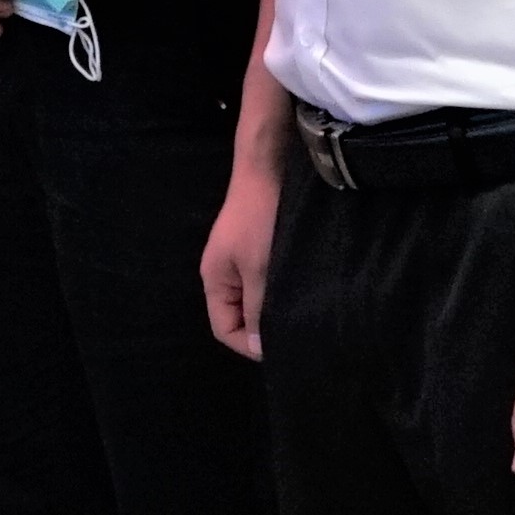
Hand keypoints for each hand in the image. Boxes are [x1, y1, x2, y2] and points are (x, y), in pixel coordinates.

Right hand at [202, 147, 281, 359]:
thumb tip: (259, 347)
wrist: (269, 166)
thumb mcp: (260, 269)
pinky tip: (299, 288)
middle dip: (262, 327)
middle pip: (238, 316)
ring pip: (254, 298)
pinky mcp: (257, 247)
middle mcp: (223, 273)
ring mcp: (240, 259)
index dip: (249, 345)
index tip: (281, 347)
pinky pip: (264, 281)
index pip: (224, 329)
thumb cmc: (260, 219)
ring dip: (273, 307)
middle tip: (295, 332)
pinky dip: (279, 289)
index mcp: (214, 280)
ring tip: (300, 312)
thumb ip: (258, 309)